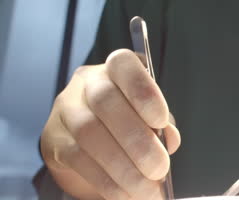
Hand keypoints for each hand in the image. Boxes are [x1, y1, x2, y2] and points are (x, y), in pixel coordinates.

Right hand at [41, 49, 180, 199]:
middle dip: (136, 139)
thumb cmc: (128, 120)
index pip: (123, 64)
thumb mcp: (149, 116)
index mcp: (116, 69)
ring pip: (90, 133)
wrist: (88, 139)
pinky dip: (107, 181)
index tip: (160, 120)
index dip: (142, 90)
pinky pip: (79, 159)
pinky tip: (126, 194)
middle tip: (159, 168)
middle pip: (105, 101)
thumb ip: (161, 124)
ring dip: (123, 166)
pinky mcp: (55, 139)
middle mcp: (88, 82)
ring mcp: (67, 109)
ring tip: (147, 188)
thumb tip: (169, 140)